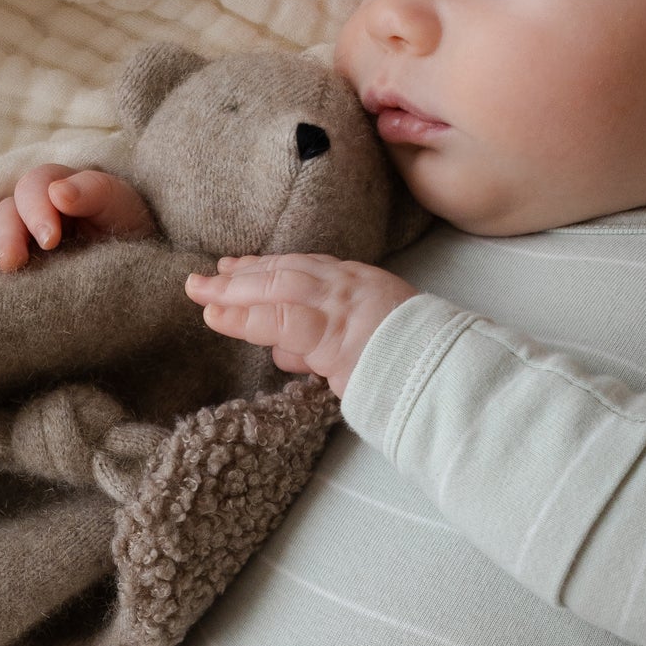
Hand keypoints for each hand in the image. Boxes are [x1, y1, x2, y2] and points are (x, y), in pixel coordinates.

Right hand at [0, 164, 158, 271]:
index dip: (39, 207)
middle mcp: (36, 206)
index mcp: (63, 186)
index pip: (40, 185)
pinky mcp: (11, 263)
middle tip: (15, 262)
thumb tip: (59, 191)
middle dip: (10, 233)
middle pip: (10, 208)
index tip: (50, 239)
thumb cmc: (135, 234)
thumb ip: (97, 194)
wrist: (145, 271)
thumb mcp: (125, 209)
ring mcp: (21, 234)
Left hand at [183, 255, 416, 394]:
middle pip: (285, 273)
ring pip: (278, 290)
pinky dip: (247, 317)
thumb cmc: (412, 367)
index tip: (234, 267)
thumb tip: (284, 354)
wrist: (445, 378)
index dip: (264, 267)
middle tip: (203, 279)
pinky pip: (283, 321)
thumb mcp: (365, 345)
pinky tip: (218, 317)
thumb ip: (321, 347)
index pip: (302, 269)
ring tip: (200, 294)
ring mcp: (343, 307)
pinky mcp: (335, 333)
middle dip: (241, 275)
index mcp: (360, 285)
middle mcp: (350, 286)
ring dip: (235, 291)